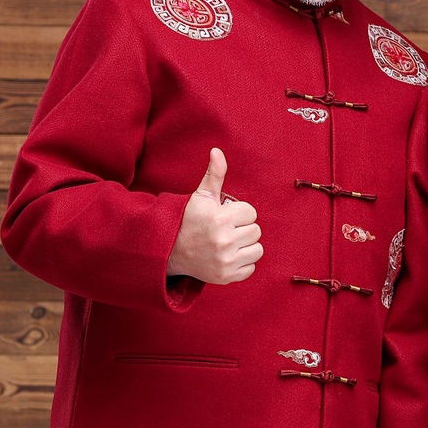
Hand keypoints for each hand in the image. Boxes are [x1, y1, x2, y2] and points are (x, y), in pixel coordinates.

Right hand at [166, 148, 262, 282]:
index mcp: (219, 219)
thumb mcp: (201, 196)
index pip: (251, 213)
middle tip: (226, 230)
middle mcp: (223, 241)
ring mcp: (225, 261)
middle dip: (243, 228)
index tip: (225, 216)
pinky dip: (242, 263)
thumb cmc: (189, 220)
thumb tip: (217, 151)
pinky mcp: (226, 277)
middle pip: (256, 231)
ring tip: (229, 242)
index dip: (239, 213)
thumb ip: (214, 174)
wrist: (170, 251)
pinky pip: (251, 268)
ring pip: (257, 249)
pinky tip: (228, 256)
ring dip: (246, 246)